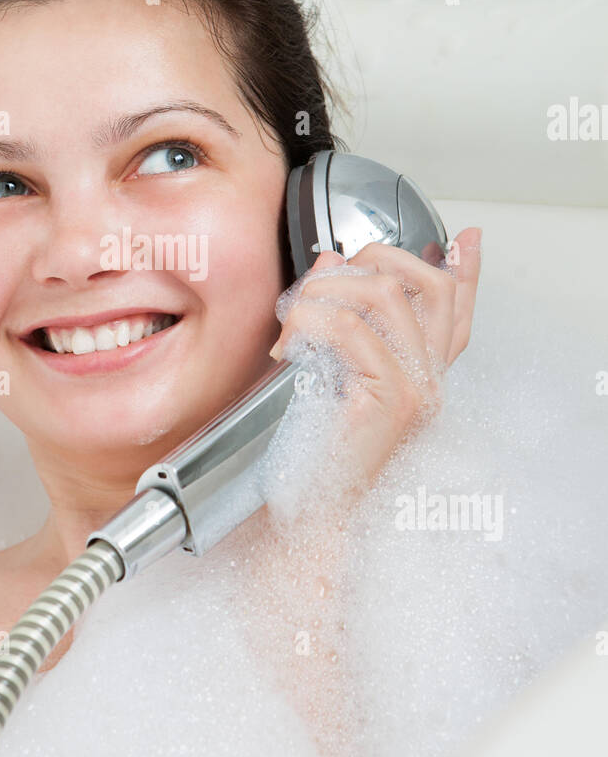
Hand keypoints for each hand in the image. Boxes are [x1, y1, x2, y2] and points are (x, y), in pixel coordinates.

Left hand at [268, 227, 482, 503]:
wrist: (310, 517)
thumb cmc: (314, 459)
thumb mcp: (326, 373)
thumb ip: (338, 317)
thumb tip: (333, 260)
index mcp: (423, 377)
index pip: (457, 313)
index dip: (465, 272)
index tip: (466, 239)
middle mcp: (431, 383)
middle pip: (427, 286)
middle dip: (370, 261)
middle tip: (320, 282)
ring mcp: (418, 391)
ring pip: (385, 294)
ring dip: (326, 290)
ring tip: (294, 318)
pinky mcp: (391, 401)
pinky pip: (350, 328)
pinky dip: (310, 321)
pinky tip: (290, 343)